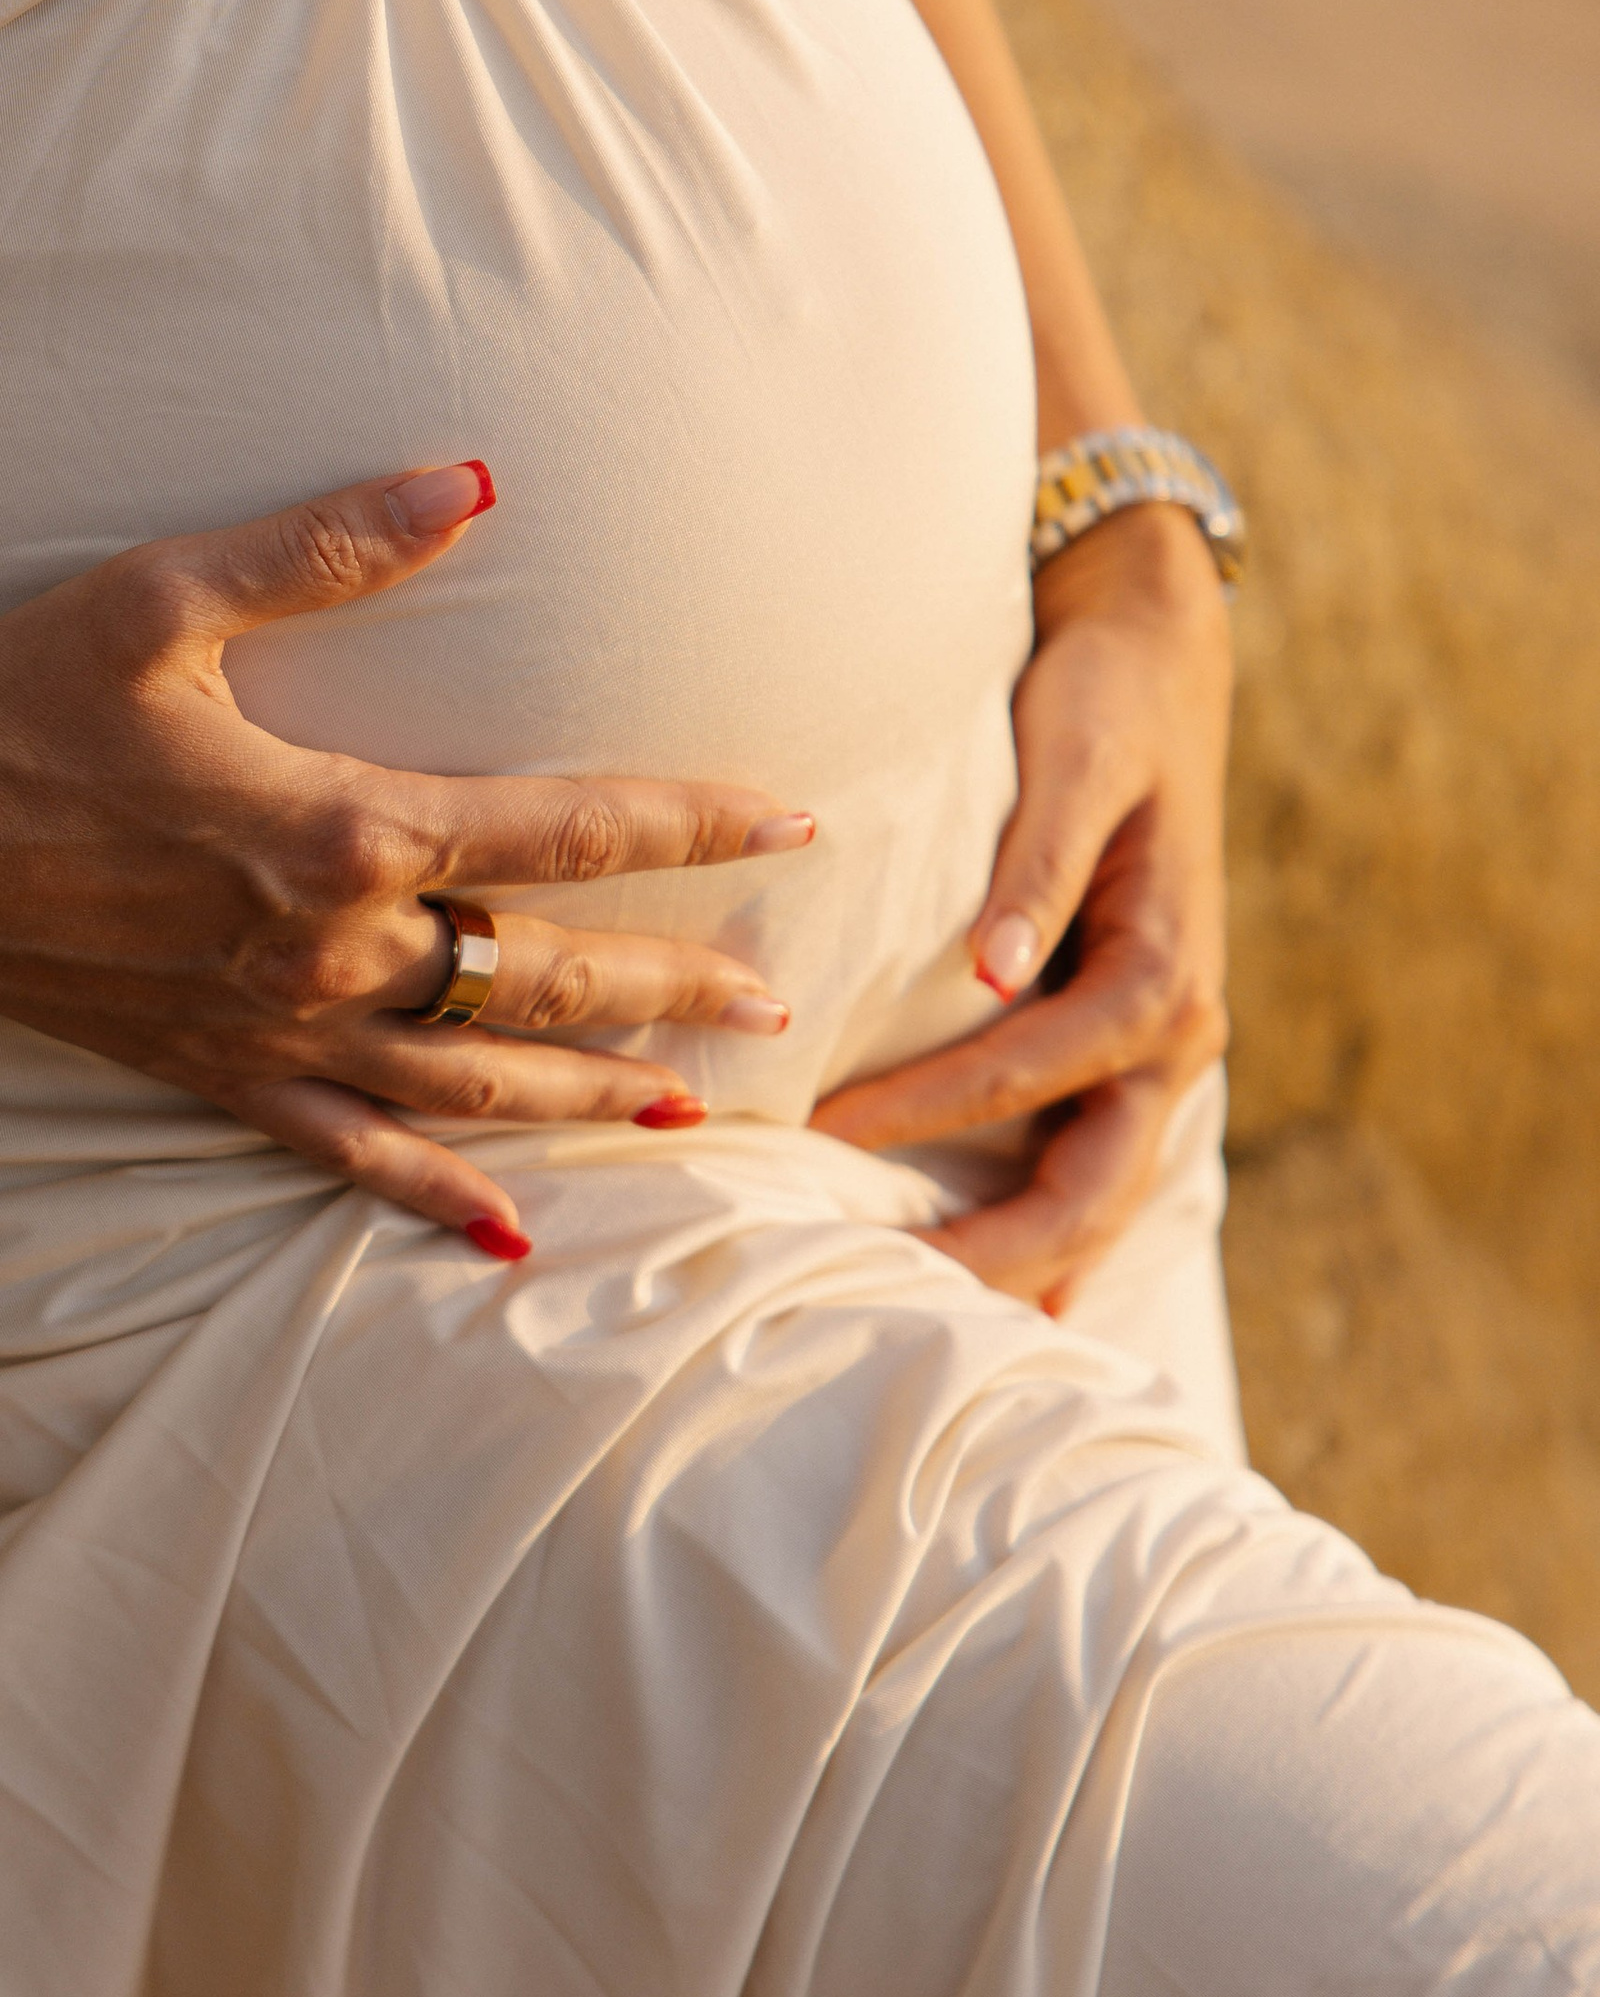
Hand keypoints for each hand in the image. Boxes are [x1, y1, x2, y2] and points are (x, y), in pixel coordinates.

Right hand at [0, 463, 814, 1254]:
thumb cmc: (12, 703)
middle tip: (770, 992)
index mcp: (337, 829)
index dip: (691, 824)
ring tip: (686, 1107)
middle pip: (541, 977)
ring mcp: (271, 1030)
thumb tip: (477, 481)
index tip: (794, 821)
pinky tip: (508, 1232)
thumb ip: (332, 543)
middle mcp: (325, 951)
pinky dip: (434, 1197)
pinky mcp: (211, 1076)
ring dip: (586, 1094)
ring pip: (469, 1083)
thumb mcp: (163, 595)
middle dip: (667, 983)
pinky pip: (346, 1156)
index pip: (559, 826)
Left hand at [811, 502, 1231, 1311]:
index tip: (820, 1139)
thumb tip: (997, 968)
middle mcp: (1175, 1035)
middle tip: (886, 1304)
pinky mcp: (1126, 1051)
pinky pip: (1088, 1161)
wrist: (1160, 671)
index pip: (1023, 1072)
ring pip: (1095, 1196)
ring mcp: (1158, 1056)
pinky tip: (1006, 1295)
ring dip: (1020, 1265)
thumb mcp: (1074, 762)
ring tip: (925, 1325)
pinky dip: (1048, 1231)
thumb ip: (1036, 867)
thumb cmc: (1104, 709)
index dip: (921, 1111)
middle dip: (997, 1256)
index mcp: (1161, 976)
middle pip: (1089, 1187)